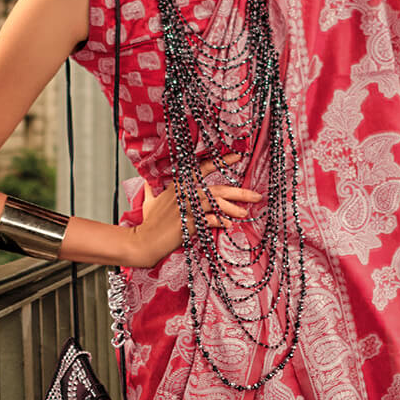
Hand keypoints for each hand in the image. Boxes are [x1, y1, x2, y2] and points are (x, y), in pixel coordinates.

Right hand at [128, 156, 261, 268]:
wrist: (142, 242)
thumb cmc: (148, 224)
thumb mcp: (149, 203)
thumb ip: (152, 192)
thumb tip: (147, 185)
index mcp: (177, 185)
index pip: (202, 168)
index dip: (220, 161)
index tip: (238, 156)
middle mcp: (183, 194)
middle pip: (216, 189)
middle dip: (239, 192)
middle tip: (256, 195)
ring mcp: (185, 208)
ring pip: (215, 203)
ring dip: (232, 208)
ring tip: (245, 213)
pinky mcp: (187, 223)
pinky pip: (209, 220)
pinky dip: (219, 221)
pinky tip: (228, 224)